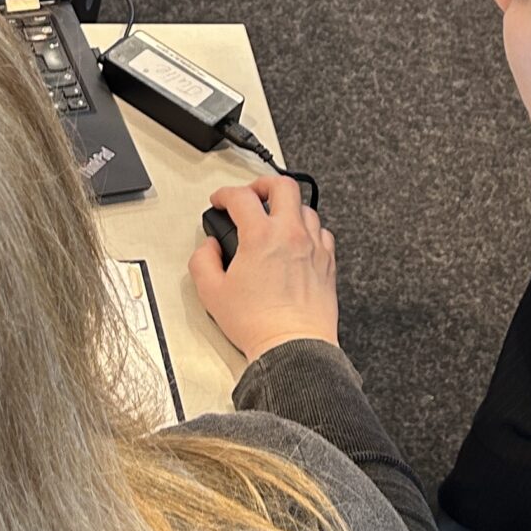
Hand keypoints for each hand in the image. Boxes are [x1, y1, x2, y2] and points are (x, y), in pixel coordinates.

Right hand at [189, 177, 337, 361]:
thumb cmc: (258, 324)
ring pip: (305, 208)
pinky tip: (298, 241)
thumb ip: (203, 261)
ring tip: (275, 219)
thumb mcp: (211, 293)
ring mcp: (314, 247)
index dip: (225, 193)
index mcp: (261, 236)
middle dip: (263, 184)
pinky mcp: (328, 263)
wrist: (293, 347)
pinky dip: (308, 230)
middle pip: (283, 186)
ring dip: (287, 208)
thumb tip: (209, 248)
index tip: (220, 201)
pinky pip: (322, 233)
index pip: (241, 196)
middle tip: (251, 194)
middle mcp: (291, 235)